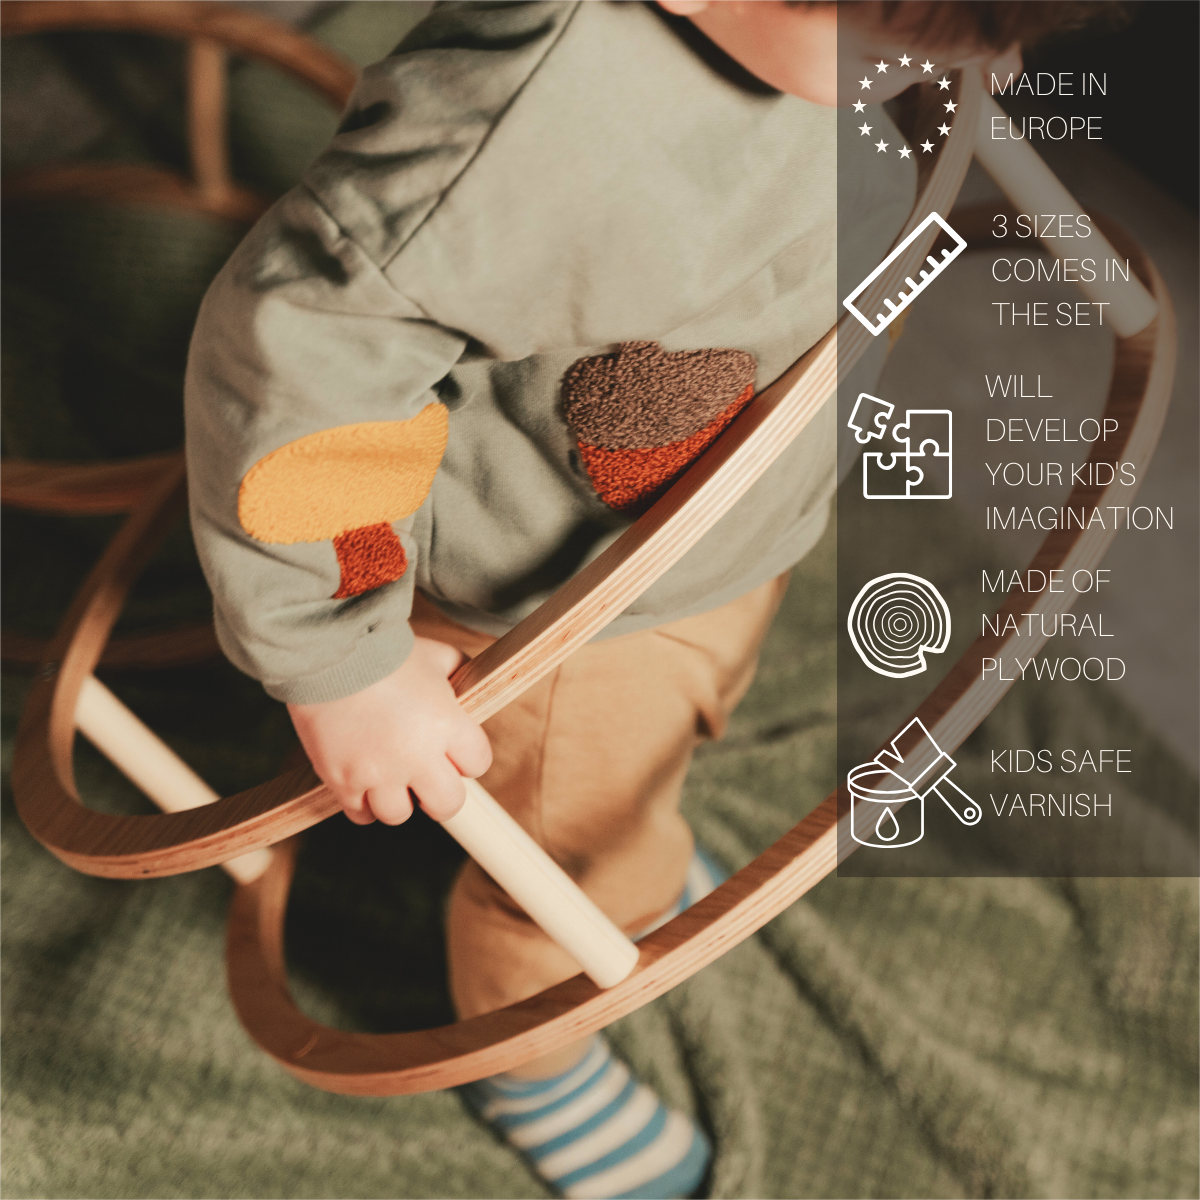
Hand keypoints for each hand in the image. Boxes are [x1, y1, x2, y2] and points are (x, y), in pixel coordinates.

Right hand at [287, 637, 491, 824]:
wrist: (328, 651)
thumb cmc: (384, 652)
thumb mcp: (437, 655)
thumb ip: (462, 673)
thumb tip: (472, 690)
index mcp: (446, 725)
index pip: (478, 763)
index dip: (467, 756)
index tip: (453, 748)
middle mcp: (416, 756)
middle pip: (447, 804)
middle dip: (440, 791)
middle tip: (426, 774)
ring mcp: (378, 773)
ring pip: (399, 814)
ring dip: (398, 798)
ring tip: (389, 774)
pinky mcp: (342, 780)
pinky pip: (360, 814)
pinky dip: (362, 802)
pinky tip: (362, 779)